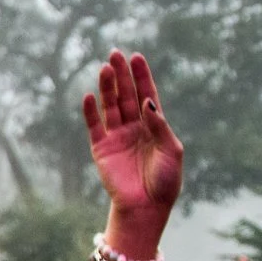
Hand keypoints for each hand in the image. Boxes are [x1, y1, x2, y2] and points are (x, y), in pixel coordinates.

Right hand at [82, 50, 183, 223]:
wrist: (146, 207)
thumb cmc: (165, 181)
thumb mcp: (171, 149)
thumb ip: (160, 125)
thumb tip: (147, 101)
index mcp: (154, 126)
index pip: (146, 94)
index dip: (142, 76)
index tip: (136, 57)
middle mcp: (134, 127)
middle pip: (126, 95)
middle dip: (122, 75)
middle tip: (115, 54)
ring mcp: (117, 137)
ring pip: (110, 106)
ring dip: (107, 87)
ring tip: (105, 68)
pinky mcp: (101, 150)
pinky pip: (94, 127)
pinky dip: (90, 112)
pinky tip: (90, 96)